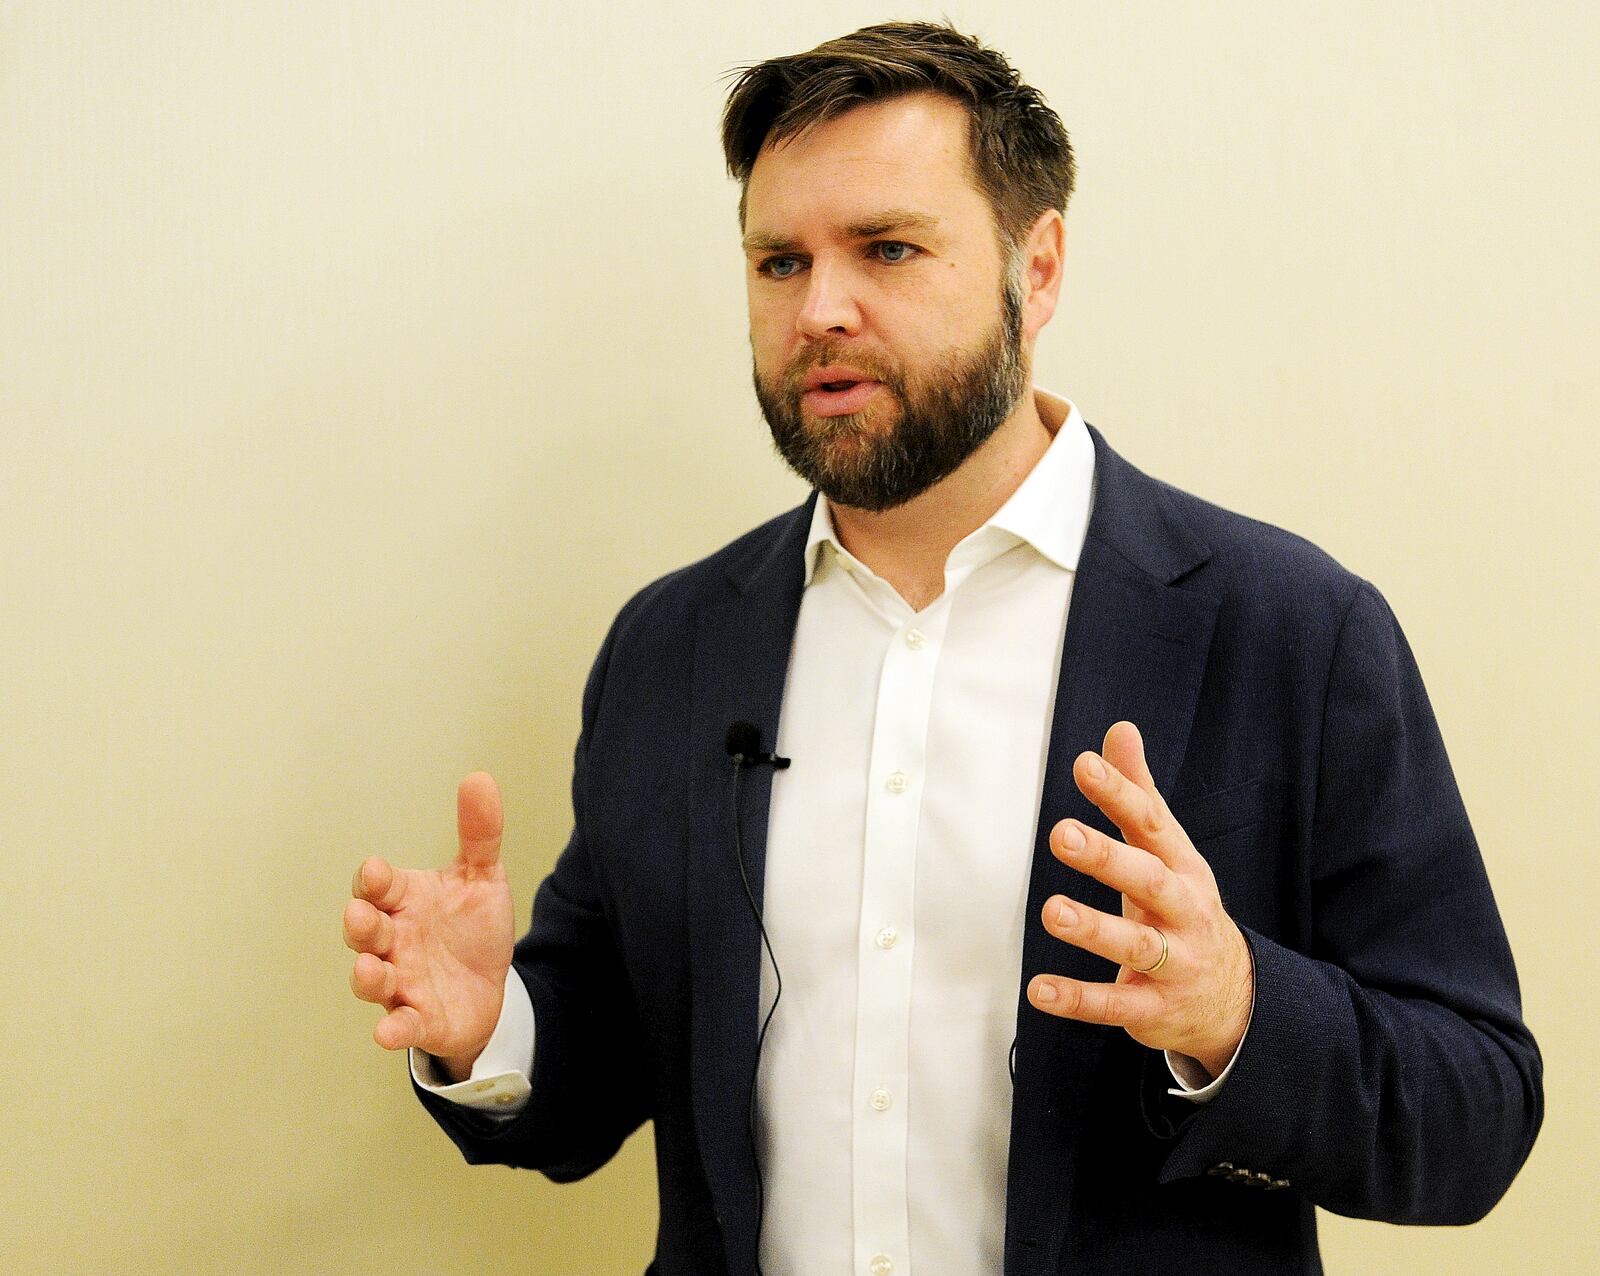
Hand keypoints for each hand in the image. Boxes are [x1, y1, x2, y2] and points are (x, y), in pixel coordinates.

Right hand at [344, 771, 515, 1080]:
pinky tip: (388, 1031)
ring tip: (367, 969)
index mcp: (404, 900)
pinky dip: (393, 1029)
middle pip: (366, 931)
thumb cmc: (472, 927)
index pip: (378, 886)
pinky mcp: (418, 1019)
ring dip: (366, 976)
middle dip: (360, 925)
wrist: (490, 984)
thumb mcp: (482, 877)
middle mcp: (394, 940)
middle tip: (361, 916)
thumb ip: (479, 833)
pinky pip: (400, 1025)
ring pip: (372, 979)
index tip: (378, 872)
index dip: (374, 880)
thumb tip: (480, 778)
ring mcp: (401, 981)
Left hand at [1026, 721, 1252, 1079]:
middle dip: (1107, 857)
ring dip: (1094, 929)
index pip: (1152, 823)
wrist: (1235, 1000)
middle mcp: (1183, 911)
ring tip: (1051, 911)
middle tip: (1061, 834)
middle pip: (1149, 880)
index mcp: (1182, 866)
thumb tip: (1119, 730)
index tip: (1083, 765)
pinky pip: (1115, 1005)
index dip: (1119, 793)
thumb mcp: (1169, 851)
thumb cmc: (1183, 908)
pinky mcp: (1156, 1009)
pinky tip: (1039, 989)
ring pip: (1137, 945)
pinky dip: (1078, 998)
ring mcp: (1174, 963)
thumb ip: (1139, 793)